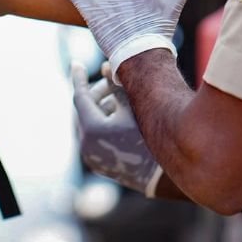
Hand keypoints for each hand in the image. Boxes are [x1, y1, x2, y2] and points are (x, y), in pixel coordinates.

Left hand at [71, 62, 162, 196]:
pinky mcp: (98, 164)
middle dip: (97, 93)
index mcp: (92, 129)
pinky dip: (102, 124)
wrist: (164, 176)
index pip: (80, 96)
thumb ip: (117, 85)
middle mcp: (86, 145)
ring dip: (101, 108)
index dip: (79, 78)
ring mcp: (91, 156)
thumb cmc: (153, 137)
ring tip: (121, 99)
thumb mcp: (136, 107)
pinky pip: (93, 137)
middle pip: (84, 109)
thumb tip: (105, 67)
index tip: (76, 64)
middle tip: (112, 81)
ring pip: (88, 123)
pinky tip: (120, 117)